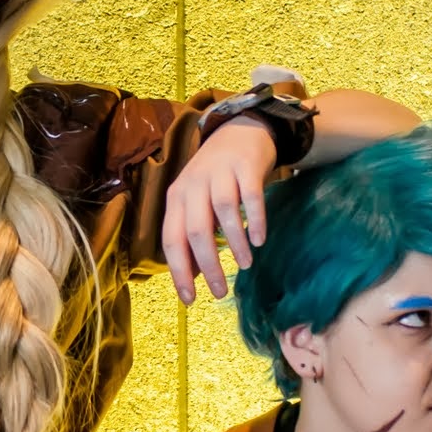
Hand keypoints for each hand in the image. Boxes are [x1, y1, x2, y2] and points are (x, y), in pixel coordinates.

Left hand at [162, 117, 275, 303]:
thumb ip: (192, 235)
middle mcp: (194, 185)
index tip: (190, 299)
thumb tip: (191, 275)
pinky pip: (250, 195)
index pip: (171, 239)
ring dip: (234, 243)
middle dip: (208, 266)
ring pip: (223, 212)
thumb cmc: (216, 178)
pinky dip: (255, 219)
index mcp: (177, 198)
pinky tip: (260, 239)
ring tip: (245, 265)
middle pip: (196, 230)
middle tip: (221, 292)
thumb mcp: (196, 203)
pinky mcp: (245, 166)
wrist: (240, 132)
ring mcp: (219, 173)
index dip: (179, 271)